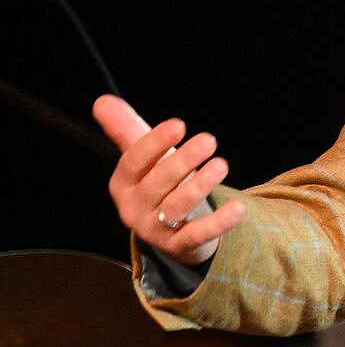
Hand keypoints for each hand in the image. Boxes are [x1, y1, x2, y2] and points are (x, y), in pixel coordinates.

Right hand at [94, 94, 245, 265]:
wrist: (172, 229)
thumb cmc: (159, 183)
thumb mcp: (145, 157)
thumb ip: (126, 130)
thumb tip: (102, 101)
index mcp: (122, 183)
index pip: (134, 161)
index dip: (154, 142)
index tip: (179, 124)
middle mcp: (134, 207)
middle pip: (158, 183)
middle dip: (182, 161)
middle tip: (208, 140)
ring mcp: (155, 229)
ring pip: (176, 207)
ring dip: (199, 185)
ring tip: (221, 165)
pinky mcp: (179, 245)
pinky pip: (198, 235)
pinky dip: (219, 223)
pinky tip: (239, 209)